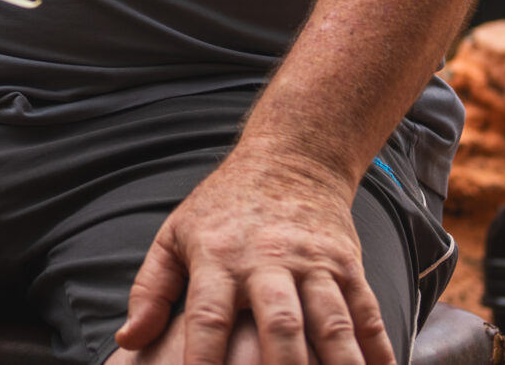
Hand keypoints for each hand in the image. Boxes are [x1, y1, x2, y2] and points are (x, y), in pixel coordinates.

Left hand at [115, 152, 392, 364]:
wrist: (289, 159)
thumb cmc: (221, 209)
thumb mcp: (174, 236)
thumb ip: (151, 290)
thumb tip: (128, 339)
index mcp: (216, 256)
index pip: (208, 315)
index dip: (204, 357)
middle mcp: (266, 259)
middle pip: (279, 322)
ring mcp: (312, 262)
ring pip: (331, 322)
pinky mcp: (347, 265)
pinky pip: (366, 313)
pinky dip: (377, 350)